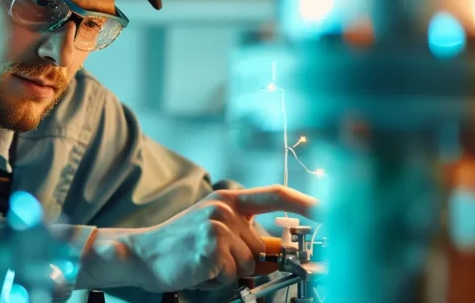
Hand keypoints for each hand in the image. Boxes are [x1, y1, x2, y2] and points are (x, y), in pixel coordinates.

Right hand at [123, 185, 317, 291]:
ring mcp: (218, 226)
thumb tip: (285, 252)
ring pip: (250, 263)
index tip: (331, 212)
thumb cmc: (180, 246)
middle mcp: (225, 208)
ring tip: (205, 265)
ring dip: (231, 273)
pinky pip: (233, 275)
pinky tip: (199, 271)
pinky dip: (218, 280)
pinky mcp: (212, 248)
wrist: (142, 254)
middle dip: (248, 262)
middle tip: (216, 261)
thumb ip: (248, 236)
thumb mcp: (216, 231)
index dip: (307, 203)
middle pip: (263, 246)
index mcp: (229, 198)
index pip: (277, 194)